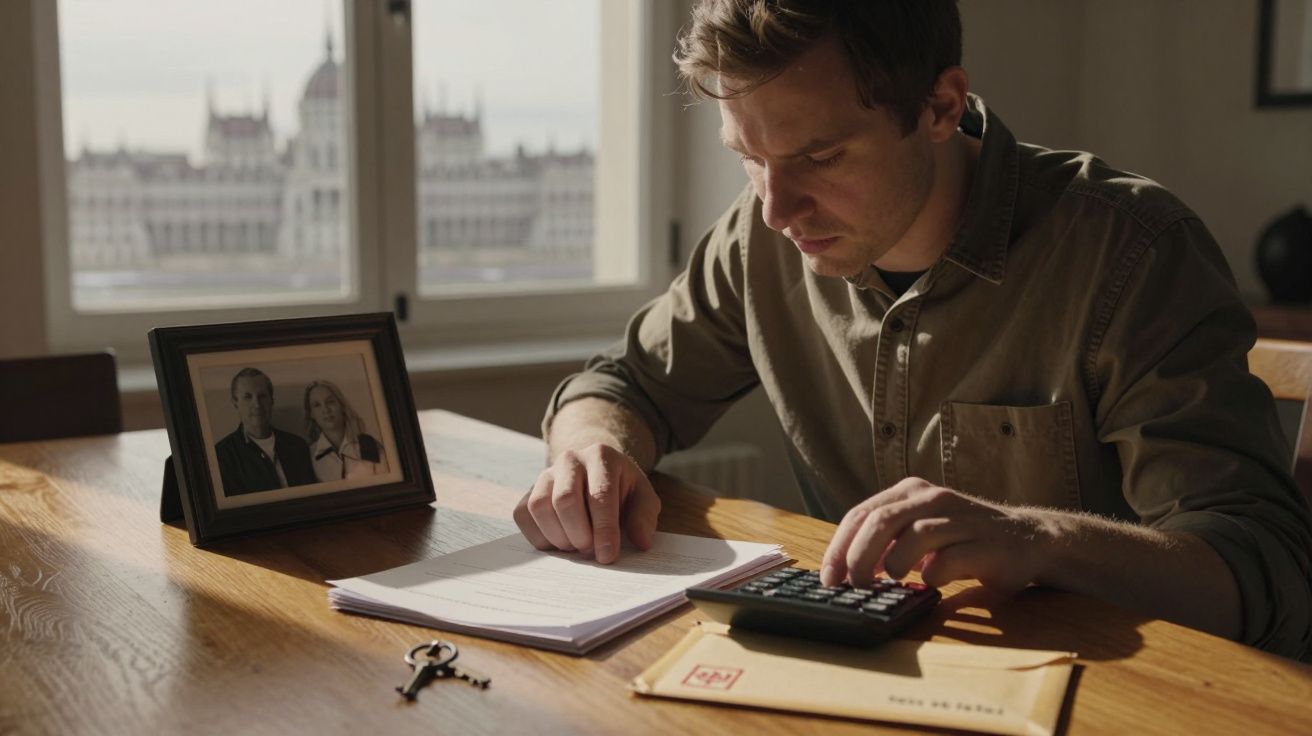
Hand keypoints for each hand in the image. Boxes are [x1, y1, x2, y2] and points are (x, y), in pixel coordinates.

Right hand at [513, 443, 660, 563]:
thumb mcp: (643, 497)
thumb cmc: (621, 489)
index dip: (603, 529)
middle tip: (590, 551)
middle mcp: (570, 459)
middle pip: (565, 499)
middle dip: (578, 534)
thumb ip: (644, 517)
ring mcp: (545, 474)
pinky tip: (559, 542)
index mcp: (601, 456)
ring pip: (540, 507)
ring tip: (576, 546)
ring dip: (558, 536)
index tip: (607, 556)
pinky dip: (539, 536)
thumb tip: (641, 542)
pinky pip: (523, 515)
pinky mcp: (529, 491)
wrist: (595, 475)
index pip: (599, 495)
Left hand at [820, 477, 1053, 592]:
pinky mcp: (986, 544)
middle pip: (882, 520)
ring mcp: (961, 519)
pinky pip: (952, 557)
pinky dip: (933, 573)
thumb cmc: (963, 540)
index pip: (862, 514)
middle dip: (859, 555)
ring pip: (916, 533)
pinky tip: (928, 583)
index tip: (828, 577)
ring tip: (890, 582)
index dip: (840, 546)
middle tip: (851, 585)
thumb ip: (886, 542)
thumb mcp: (920, 531)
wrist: (1028, 541)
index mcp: (911, 492)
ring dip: (894, 562)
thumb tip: (845, 570)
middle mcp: (933, 499)